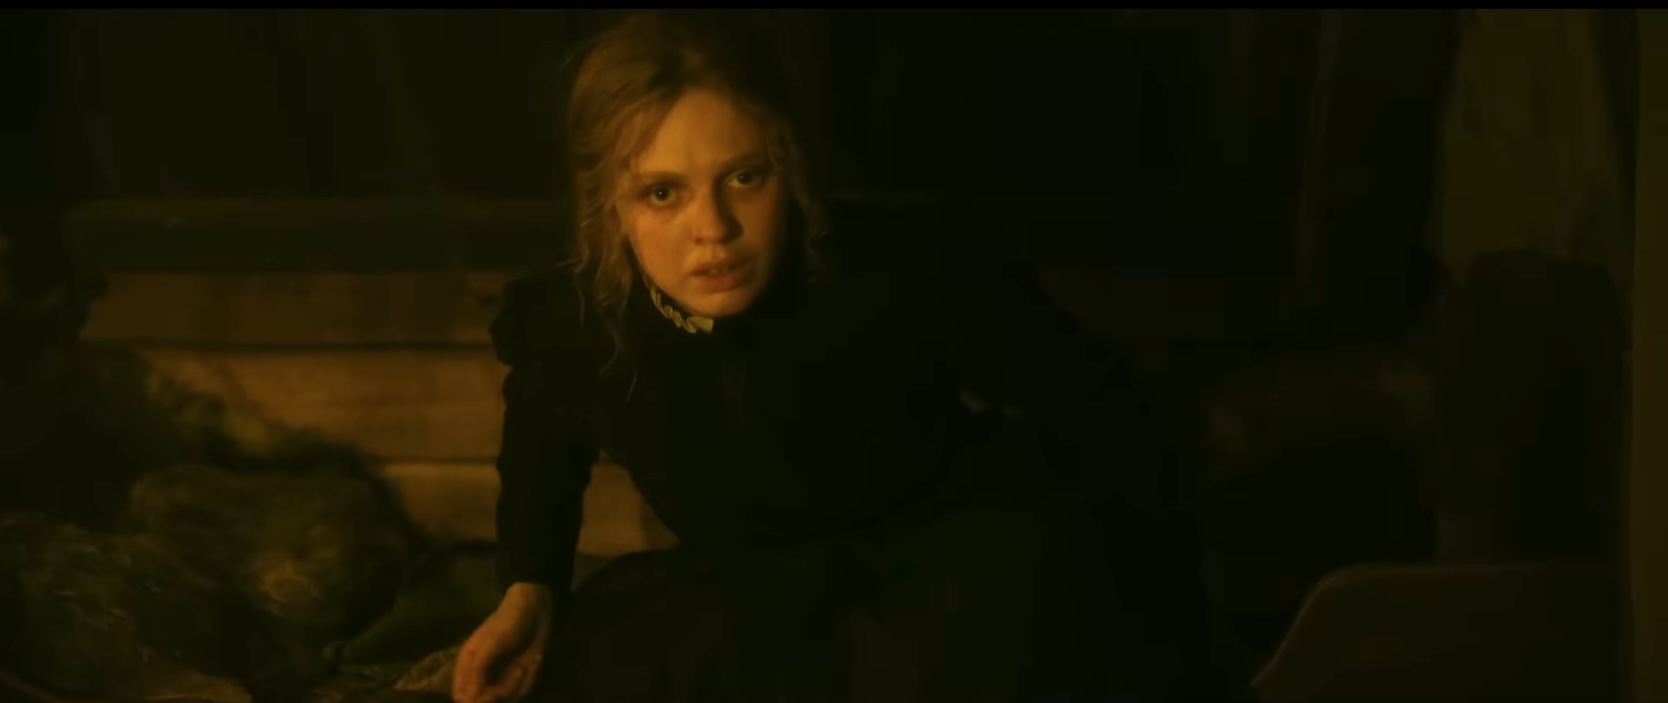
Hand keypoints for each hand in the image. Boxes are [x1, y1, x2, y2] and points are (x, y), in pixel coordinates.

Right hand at [452, 583, 554, 702]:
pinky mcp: (519, 676)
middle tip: (519, 670)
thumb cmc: (507, 623)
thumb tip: (468, 698)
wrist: (535, 611)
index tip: (490, 694)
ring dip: (521, 682)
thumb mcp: (490, 644)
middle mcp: (483, 675)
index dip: (474, 700)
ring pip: (508, 696)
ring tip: (528, 661)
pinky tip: (536, 659)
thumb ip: (477, 670)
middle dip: (504, 691)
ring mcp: (501, 676)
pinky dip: (531, 677)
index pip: (462, 696)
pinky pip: (523, 688)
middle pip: (486, 700)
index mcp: (468, 666)